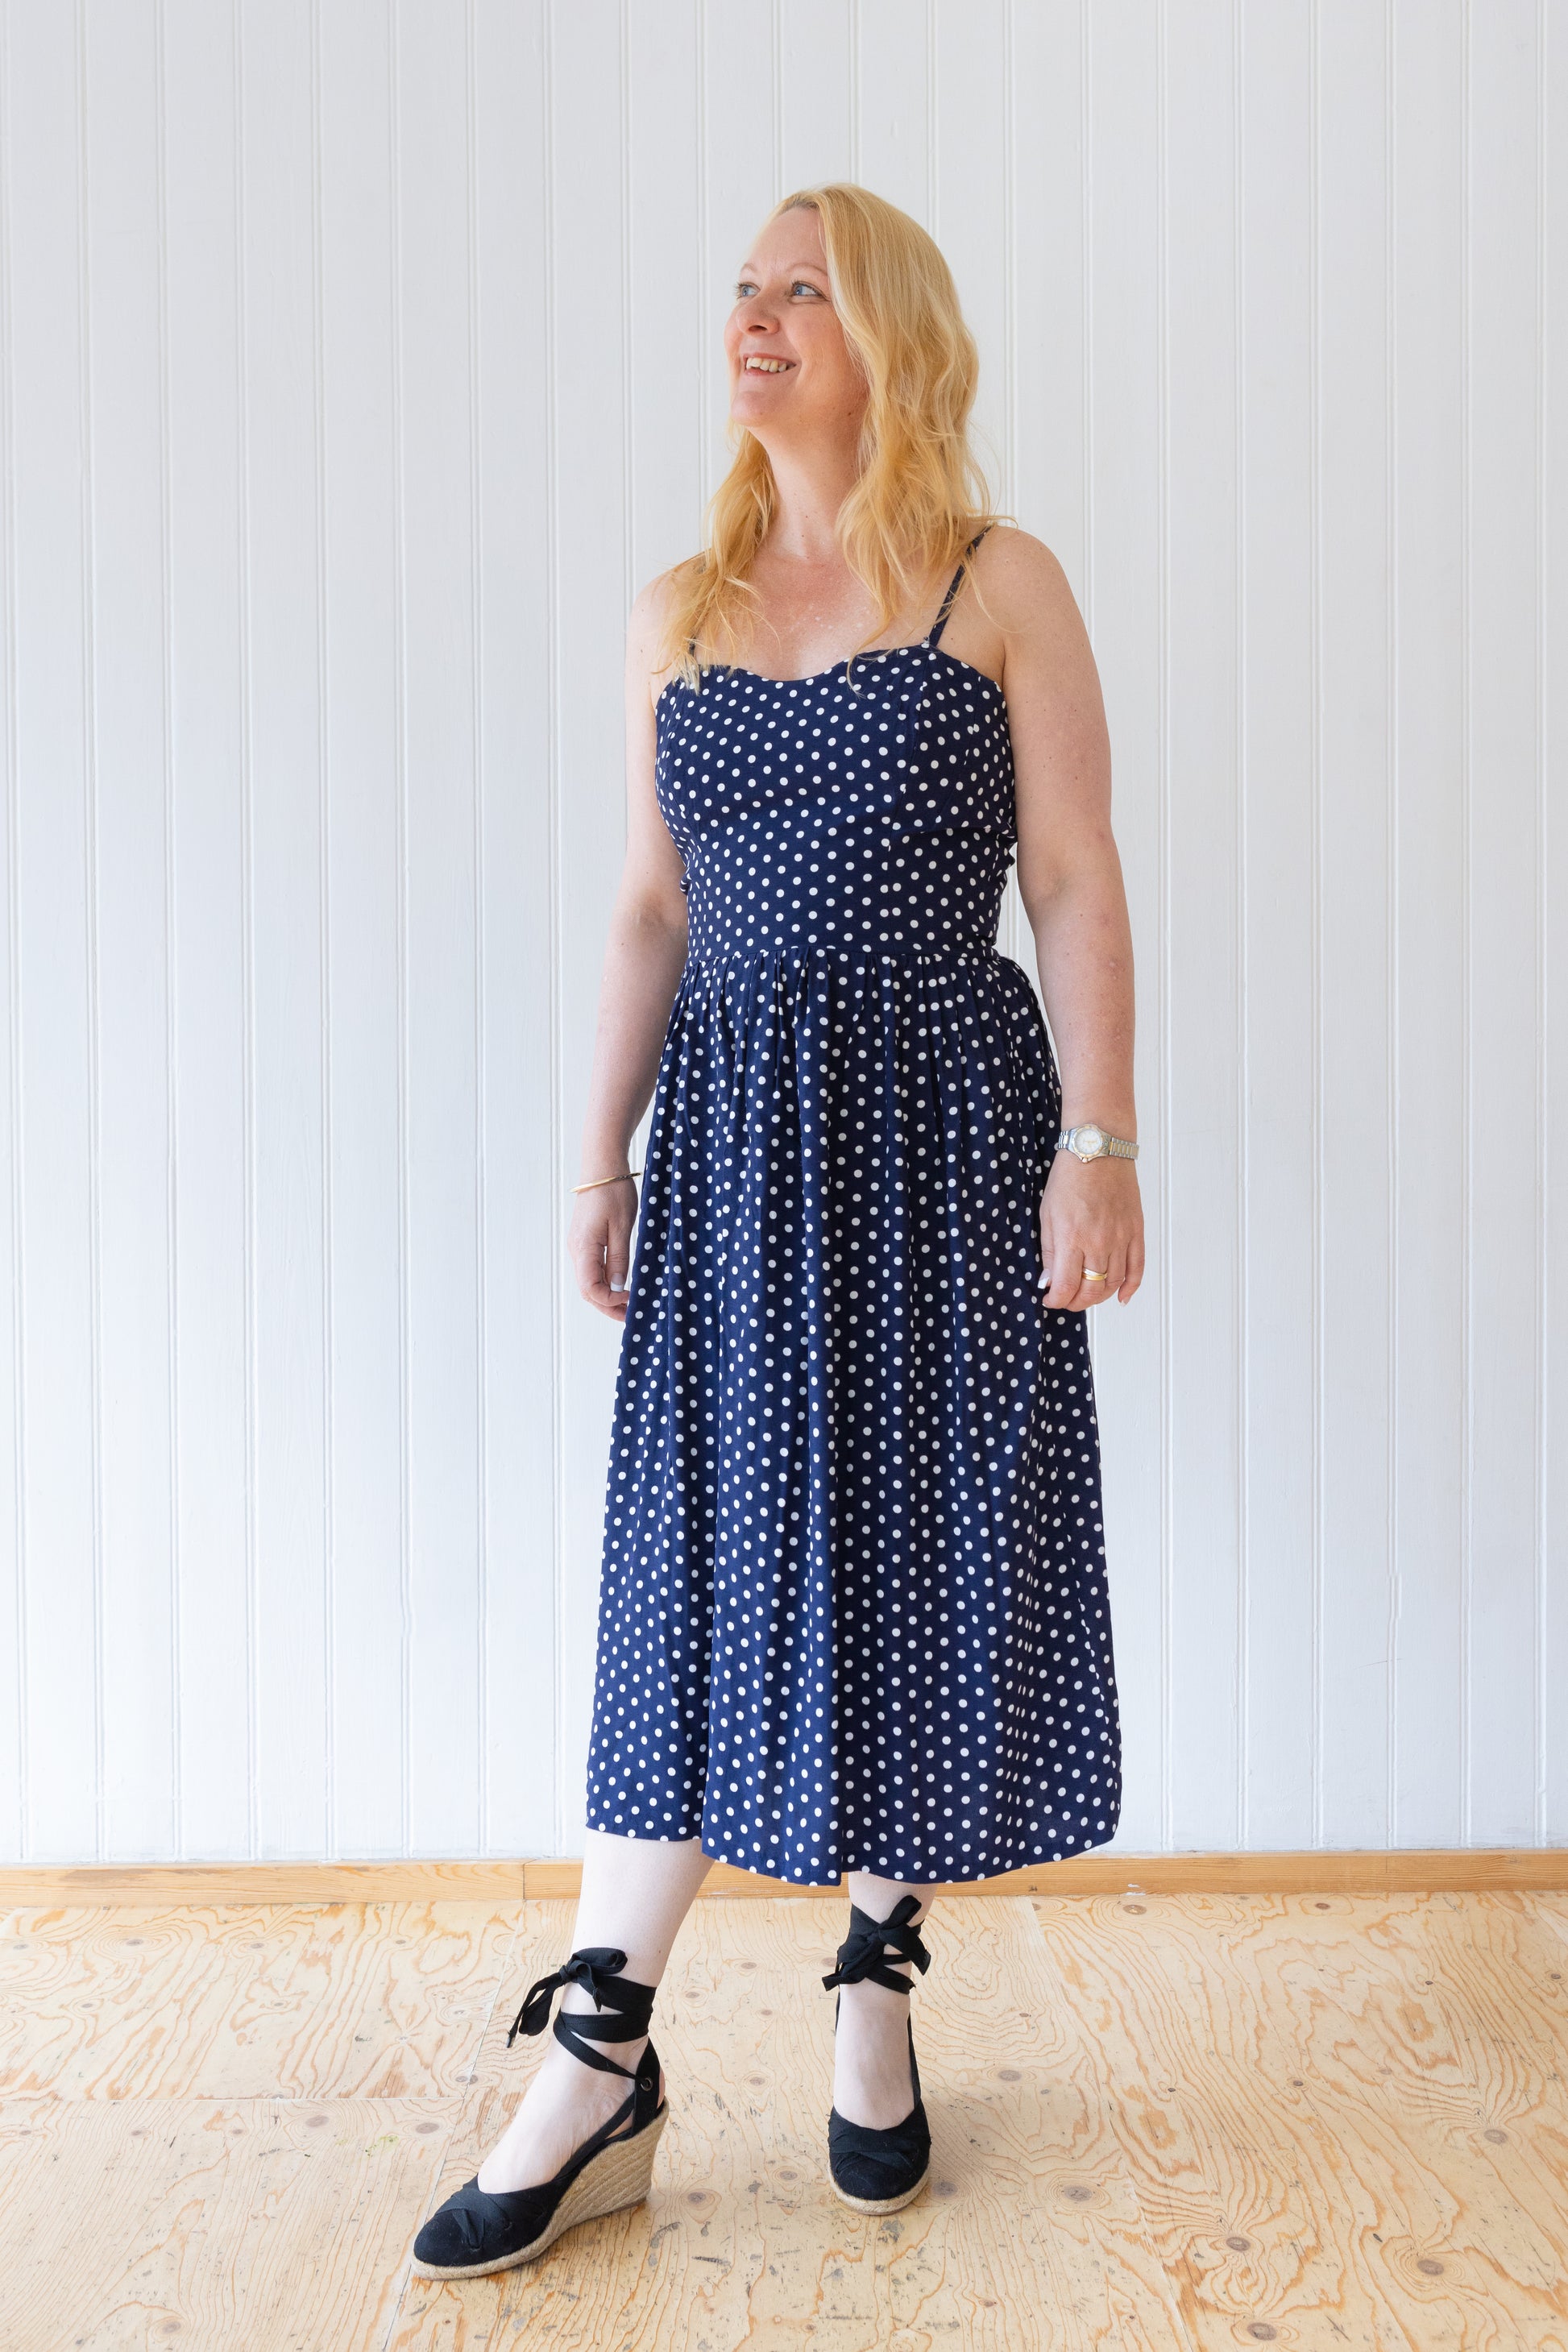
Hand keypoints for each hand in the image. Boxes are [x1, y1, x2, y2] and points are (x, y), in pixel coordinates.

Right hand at [570, 1176, 639, 1320]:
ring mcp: (578, 1246)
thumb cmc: (613, 1192)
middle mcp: (576, 1250)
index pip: (590, 1289)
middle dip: (608, 1307)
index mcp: (584, 1247)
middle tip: (631, 1316)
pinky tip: (620, 1285)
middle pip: (587, 1290)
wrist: (602, 1167)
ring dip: (606, 1296)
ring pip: (588, 1281)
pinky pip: (591, 1269)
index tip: (631, 1299)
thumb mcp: (623, 1226)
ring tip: (628, 1304)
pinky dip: (604, 1283)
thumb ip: (619, 1258)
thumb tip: (616, 1287)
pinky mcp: (584, 1241)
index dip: (610, 1301)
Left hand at [1039, 1153, 1143, 1310]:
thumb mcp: (1047, 1214)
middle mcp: (1099, 1242)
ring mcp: (1121, 1238)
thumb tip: (1048, 1282)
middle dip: (1076, 1302)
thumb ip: (1049, 1251)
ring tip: (1086, 1295)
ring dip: (1099, 1296)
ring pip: (1113, 1283)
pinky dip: (1130, 1287)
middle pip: (1091, 1290)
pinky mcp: (1136, 1231)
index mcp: (1072, 1237)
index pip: (1066, 1287)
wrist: (1099, 1150)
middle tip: (1067, 1300)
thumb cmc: (1069, 1179)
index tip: (1050, 1300)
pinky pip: (1137, 1268)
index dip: (1056, 1301)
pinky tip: (1121, 1297)